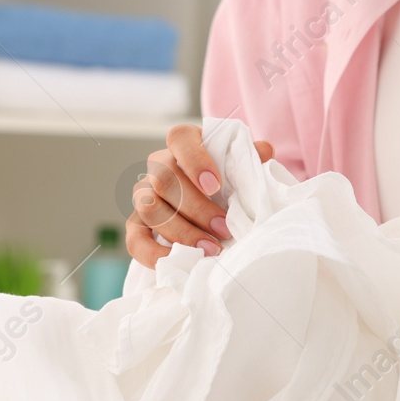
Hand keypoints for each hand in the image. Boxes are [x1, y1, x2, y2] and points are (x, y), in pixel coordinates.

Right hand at [125, 124, 275, 266]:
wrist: (210, 210)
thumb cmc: (227, 184)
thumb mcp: (239, 169)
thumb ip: (248, 158)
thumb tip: (264, 150)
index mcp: (183, 145)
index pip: (180, 139)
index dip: (195, 161)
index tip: (215, 186)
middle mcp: (157, 166)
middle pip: (164, 179)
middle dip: (196, 208)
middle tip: (224, 228)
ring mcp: (143, 195)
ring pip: (150, 208)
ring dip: (182, 231)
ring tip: (211, 249)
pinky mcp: (136, 225)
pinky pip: (135, 240)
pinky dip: (155, 253)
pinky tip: (181, 261)